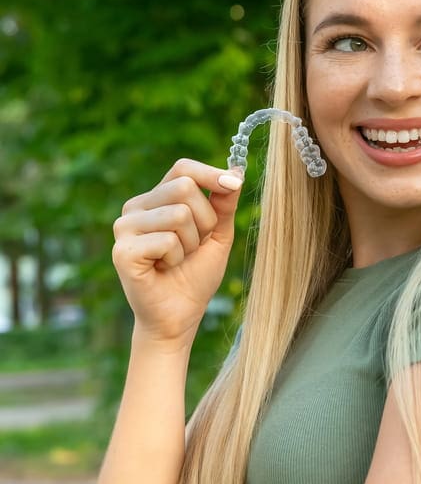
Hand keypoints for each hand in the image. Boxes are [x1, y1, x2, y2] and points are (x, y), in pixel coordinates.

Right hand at [112, 158, 243, 347]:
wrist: (180, 315)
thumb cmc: (196, 273)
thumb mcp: (218, 233)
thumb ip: (224, 203)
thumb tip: (235, 172)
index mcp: (156, 198)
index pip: (182, 168)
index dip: (210, 174)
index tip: (234, 184)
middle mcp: (135, 207)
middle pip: (184, 187)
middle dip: (205, 220)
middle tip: (194, 245)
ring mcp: (124, 227)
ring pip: (179, 214)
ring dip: (191, 243)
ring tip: (178, 259)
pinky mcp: (122, 251)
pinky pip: (167, 240)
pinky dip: (177, 258)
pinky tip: (164, 269)